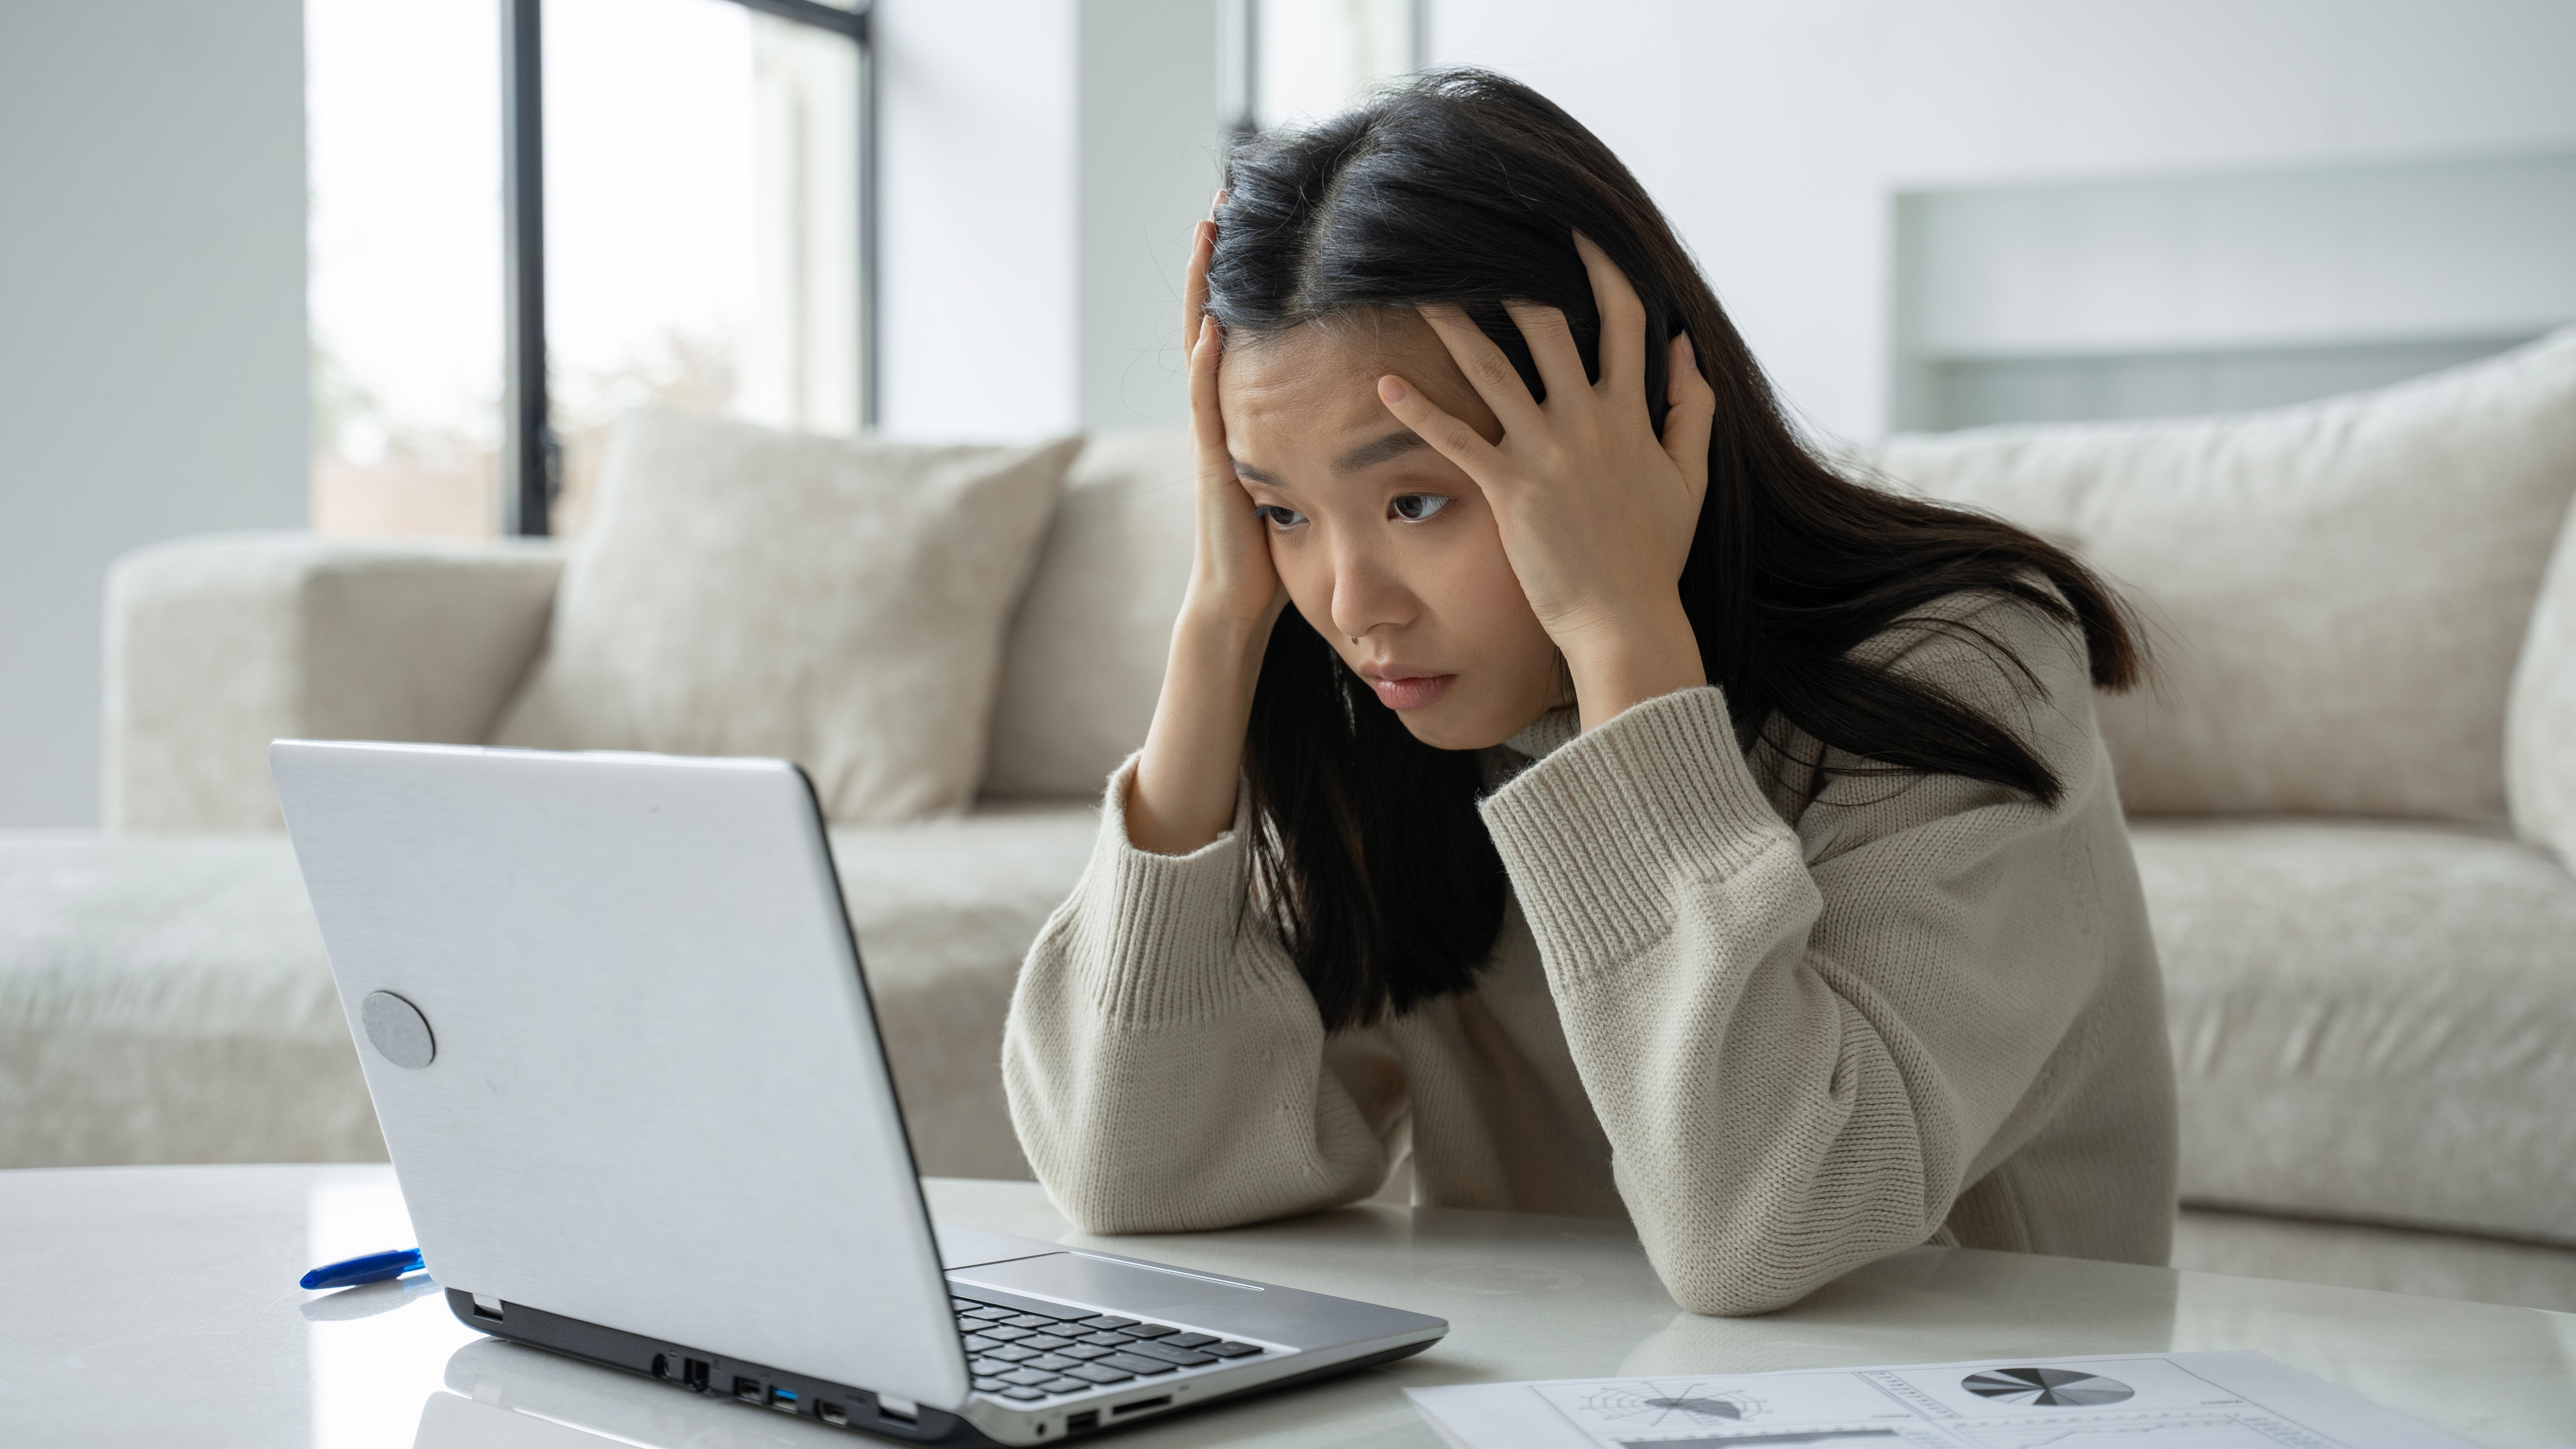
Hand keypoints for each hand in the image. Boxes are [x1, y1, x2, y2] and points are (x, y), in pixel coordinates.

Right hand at [1178, 217, 1287, 639]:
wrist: (1236, 601)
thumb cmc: (1274, 546)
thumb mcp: (1303, 474)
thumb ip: (1316, 436)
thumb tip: (1367, 400)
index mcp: (1243, 409)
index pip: (1240, 326)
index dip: (1242, 275)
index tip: (1255, 220)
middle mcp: (1220, 410)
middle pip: (1212, 316)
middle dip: (1215, 259)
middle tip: (1224, 197)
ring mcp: (1210, 432)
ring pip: (1201, 344)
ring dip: (1203, 290)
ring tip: (1209, 232)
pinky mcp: (1212, 461)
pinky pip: (1205, 402)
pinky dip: (1207, 363)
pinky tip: (1213, 326)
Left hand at [1375, 233, 1717, 730]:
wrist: (1625, 619)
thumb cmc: (1654, 553)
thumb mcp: (1688, 477)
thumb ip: (1689, 408)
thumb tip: (1684, 348)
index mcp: (1632, 414)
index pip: (1623, 320)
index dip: (1602, 266)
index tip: (1578, 229)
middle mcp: (1589, 422)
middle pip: (1549, 326)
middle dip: (1512, 278)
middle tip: (1477, 240)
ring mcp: (1546, 454)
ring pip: (1493, 371)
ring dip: (1454, 326)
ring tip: (1419, 290)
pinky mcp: (1509, 490)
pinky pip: (1457, 439)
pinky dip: (1420, 410)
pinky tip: (1385, 383)